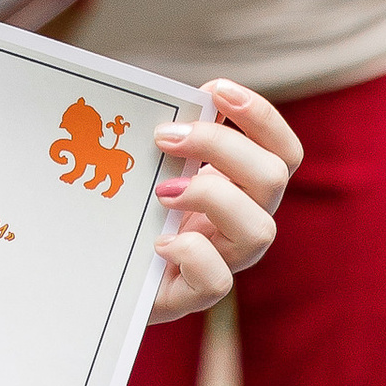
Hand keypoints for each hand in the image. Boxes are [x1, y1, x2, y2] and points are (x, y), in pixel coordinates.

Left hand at [145, 77, 298, 323]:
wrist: (103, 276)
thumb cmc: (134, 210)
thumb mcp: (155, 166)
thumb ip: (170, 135)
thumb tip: (165, 97)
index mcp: (242, 187)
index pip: (282, 151)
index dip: (262, 117)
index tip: (217, 90)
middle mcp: (244, 223)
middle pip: (273, 178)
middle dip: (221, 146)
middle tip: (165, 136)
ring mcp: (224, 262)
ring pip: (259, 230)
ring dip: (212, 197)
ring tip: (162, 190)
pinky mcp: (193, 296)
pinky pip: (218, 281)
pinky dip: (192, 254)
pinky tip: (159, 241)